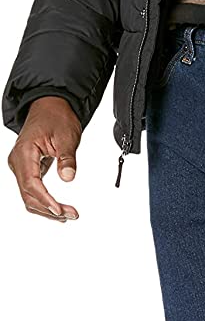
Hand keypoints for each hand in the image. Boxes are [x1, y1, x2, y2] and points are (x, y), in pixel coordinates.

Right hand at [8, 97, 81, 221]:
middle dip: (49, 208)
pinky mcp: (27, 169)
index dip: (45, 200)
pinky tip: (57, 209)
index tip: (60, 210)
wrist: (50, 106)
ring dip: (46, 208)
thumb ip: (67, 157)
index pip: (31, 184)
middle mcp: (18, 161)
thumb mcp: (67, 135)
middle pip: (28, 195)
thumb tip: (68, 177)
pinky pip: (32, 190)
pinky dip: (44, 201)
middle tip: (72, 214)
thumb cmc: (56, 117)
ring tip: (68, 214)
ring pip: (29, 196)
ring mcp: (20, 166)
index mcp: (24, 152)